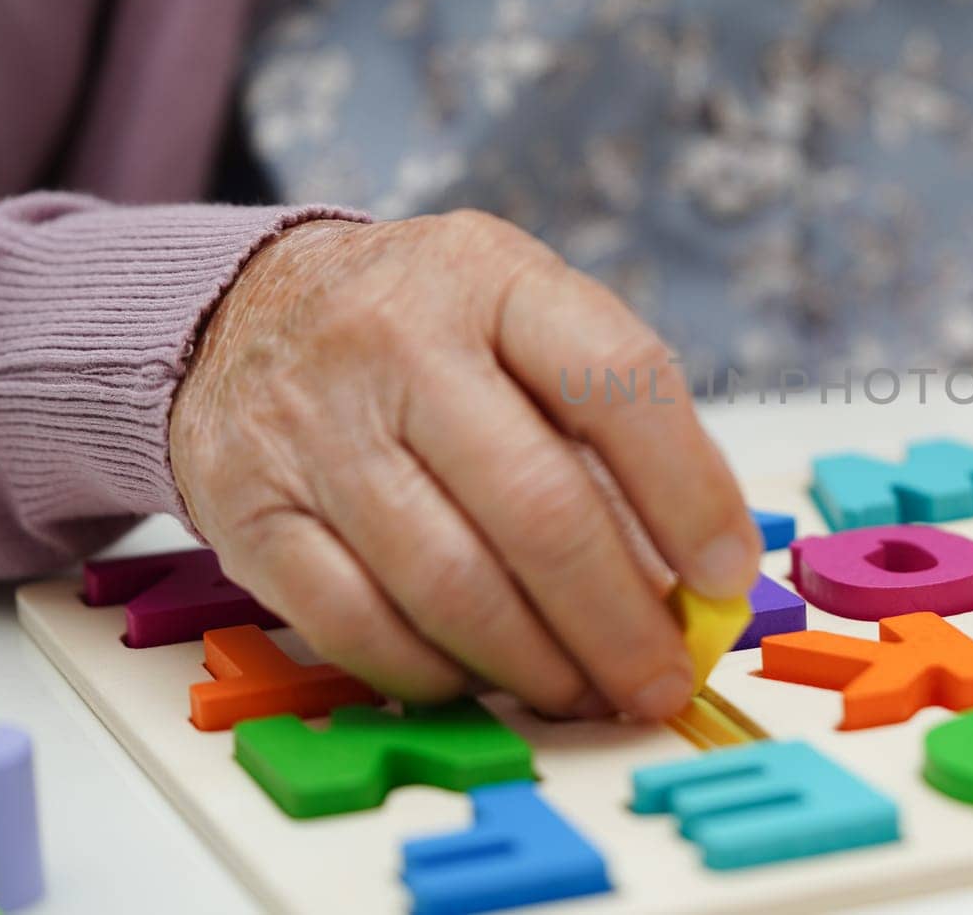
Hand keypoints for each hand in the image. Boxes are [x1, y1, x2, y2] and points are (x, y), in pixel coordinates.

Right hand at [169, 211, 759, 718]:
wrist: (245, 306)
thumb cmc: (429, 328)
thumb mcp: (525, 316)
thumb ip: (611, 424)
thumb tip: (694, 580)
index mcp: (493, 278)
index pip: (618, 382)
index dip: (689, 493)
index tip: (728, 576)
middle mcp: (397, 341)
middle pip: (537, 507)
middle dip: (618, 620)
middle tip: (661, 680)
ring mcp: (313, 426)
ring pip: (449, 583)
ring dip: (536, 664)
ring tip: (586, 693)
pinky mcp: (249, 509)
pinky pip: (355, 625)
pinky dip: (434, 673)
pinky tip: (480, 678)